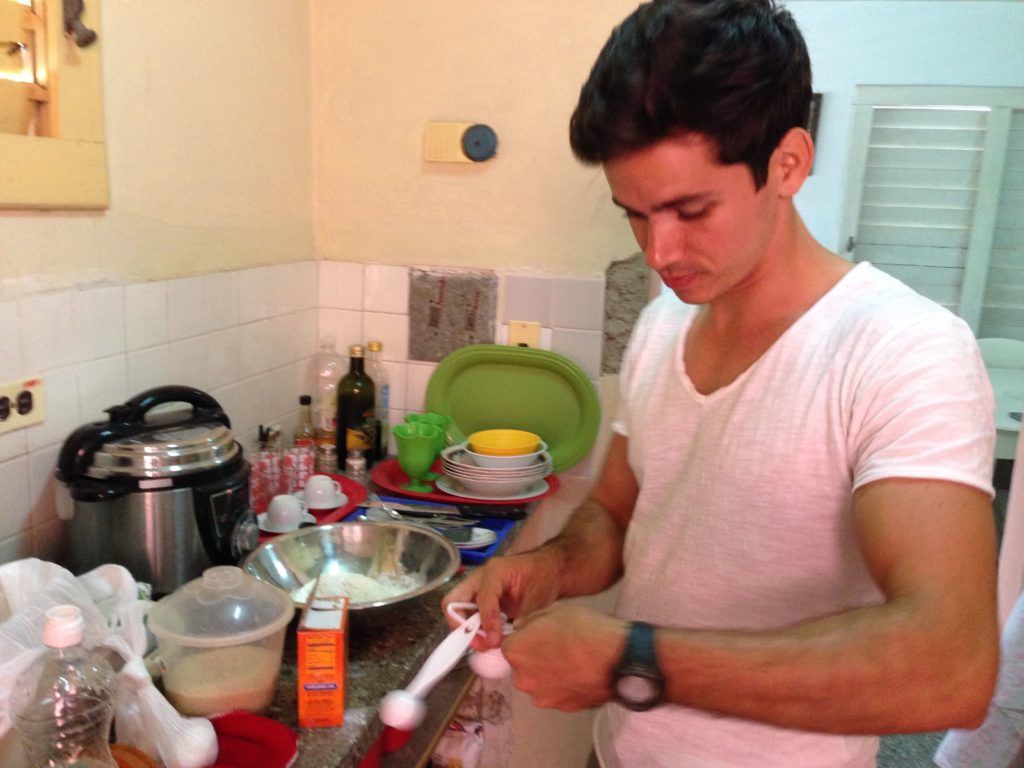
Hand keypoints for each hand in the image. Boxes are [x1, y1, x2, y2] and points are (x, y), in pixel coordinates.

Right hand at [442, 548, 562, 648]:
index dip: (487, 622)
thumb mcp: (536, 599)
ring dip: (467, 630)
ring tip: (486, 644)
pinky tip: (489, 638)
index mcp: (495, 572)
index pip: (482, 599)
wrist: (549, 568)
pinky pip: (468, 615)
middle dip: (461, 626)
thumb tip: (504, 641)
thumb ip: (520, 619)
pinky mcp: (480, 598)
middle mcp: (479, 578)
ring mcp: (477, 588)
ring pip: (457, 610)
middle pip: (453, 602)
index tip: (494, 641)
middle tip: (480, 643)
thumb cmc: (545, 578)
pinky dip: (474, 628)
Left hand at [503, 604, 625, 710]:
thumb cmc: (586, 630)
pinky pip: (557, 693)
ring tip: (573, 659)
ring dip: (549, 673)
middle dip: (535, 657)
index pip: (508, 645)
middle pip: (523, 666)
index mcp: (516, 652)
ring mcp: (543, 696)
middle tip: (558, 646)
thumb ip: (530, 621)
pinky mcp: (562, 707)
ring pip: (540, 681)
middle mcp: (523, 679)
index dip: (524, 639)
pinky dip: (565, 685)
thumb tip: (522, 628)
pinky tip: (580, 672)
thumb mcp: (555, 610)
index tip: (537, 635)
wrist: (618, 658)